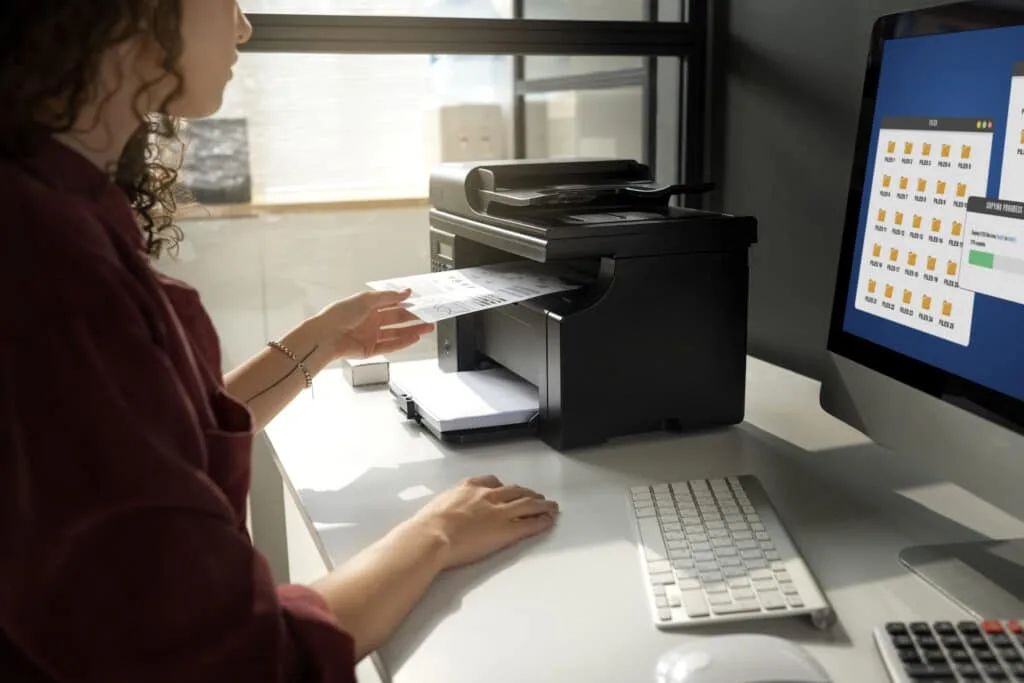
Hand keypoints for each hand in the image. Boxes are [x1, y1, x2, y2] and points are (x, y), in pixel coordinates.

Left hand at [316, 289, 433, 359]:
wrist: (326, 336)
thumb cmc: (339, 315)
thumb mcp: (366, 300)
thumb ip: (388, 297)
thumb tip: (405, 292)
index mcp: (368, 306)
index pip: (391, 304)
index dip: (406, 303)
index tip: (420, 302)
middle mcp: (370, 321)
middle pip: (397, 319)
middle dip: (413, 318)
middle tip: (428, 317)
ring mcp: (371, 336)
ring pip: (396, 333)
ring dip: (412, 330)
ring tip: (427, 328)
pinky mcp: (370, 350)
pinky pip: (390, 346)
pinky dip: (403, 342)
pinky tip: (414, 338)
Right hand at [410, 475, 558, 569]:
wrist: (433, 535)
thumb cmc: (427, 526)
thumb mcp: (435, 507)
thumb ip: (446, 508)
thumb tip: (440, 517)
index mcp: (469, 488)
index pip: (491, 482)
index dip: (503, 487)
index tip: (508, 489)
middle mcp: (488, 496)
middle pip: (515, 491)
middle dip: (527, 493)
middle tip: (537, 496)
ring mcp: (500, 512)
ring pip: (528, 503)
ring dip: (542, 504)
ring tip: (551, 506)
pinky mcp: (507, 530)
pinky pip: (530, 523)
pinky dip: (542, 520)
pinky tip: (549, 520)